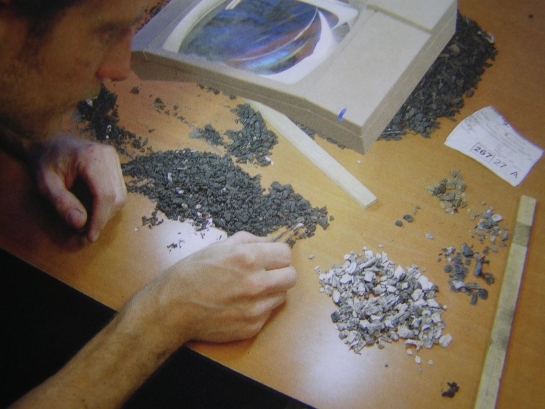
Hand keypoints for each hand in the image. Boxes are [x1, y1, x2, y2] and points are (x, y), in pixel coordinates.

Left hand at [30, 133, 126, 241]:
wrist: (48, 140)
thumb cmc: (44, 161)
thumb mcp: (45, 184)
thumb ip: (61, 203)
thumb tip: (80, 224)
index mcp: (91, 157)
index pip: (105, 194)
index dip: (100, 219)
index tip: (90, 236)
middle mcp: (108, 156)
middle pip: (116, 197)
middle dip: (103, 217)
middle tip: (85, 229)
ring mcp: (114, 159)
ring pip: (121, 196)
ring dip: (107, 212)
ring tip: (88, 218)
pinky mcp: (115, 164)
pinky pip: (118, 191)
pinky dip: (108, 204)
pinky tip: (93, 206)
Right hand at [126, 232, 296, 345]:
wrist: (172, 309)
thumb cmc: (190, 275)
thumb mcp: (217, 247)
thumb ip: (248, 241)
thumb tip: (269, 242)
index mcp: (248, 258)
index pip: (286, 254)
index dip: (278, 254)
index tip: (271, 257)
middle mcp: (256, 283)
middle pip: (291, 276)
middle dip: (281, 272)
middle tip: (267, 273)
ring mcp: (255, 308)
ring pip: (282, 295)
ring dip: (271, 291)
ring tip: (250, 289)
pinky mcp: (252, 326)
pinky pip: (268, 313)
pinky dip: (259, 307)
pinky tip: (240, 303)